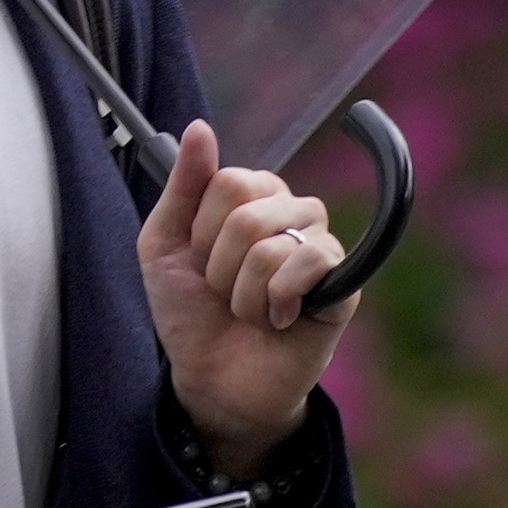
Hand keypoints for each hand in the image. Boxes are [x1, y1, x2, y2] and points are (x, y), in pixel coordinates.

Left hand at [142, 119, 354, 481]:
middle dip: (220, 266)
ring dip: (244, 293)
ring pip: (272, 244)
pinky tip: (281, 319)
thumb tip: (201, 127)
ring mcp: (321, 247)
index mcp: (253, 197)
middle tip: (226, 292)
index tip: (200, 260)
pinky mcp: (344, 285)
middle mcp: (293, 213)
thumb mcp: (164, 245)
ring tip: (252, 311)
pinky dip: (277, 301)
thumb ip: (182, 185)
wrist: (213, 381)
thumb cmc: (191, 313)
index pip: (229, 180)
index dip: (202, 231)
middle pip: (247, 212)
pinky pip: (311, 264)